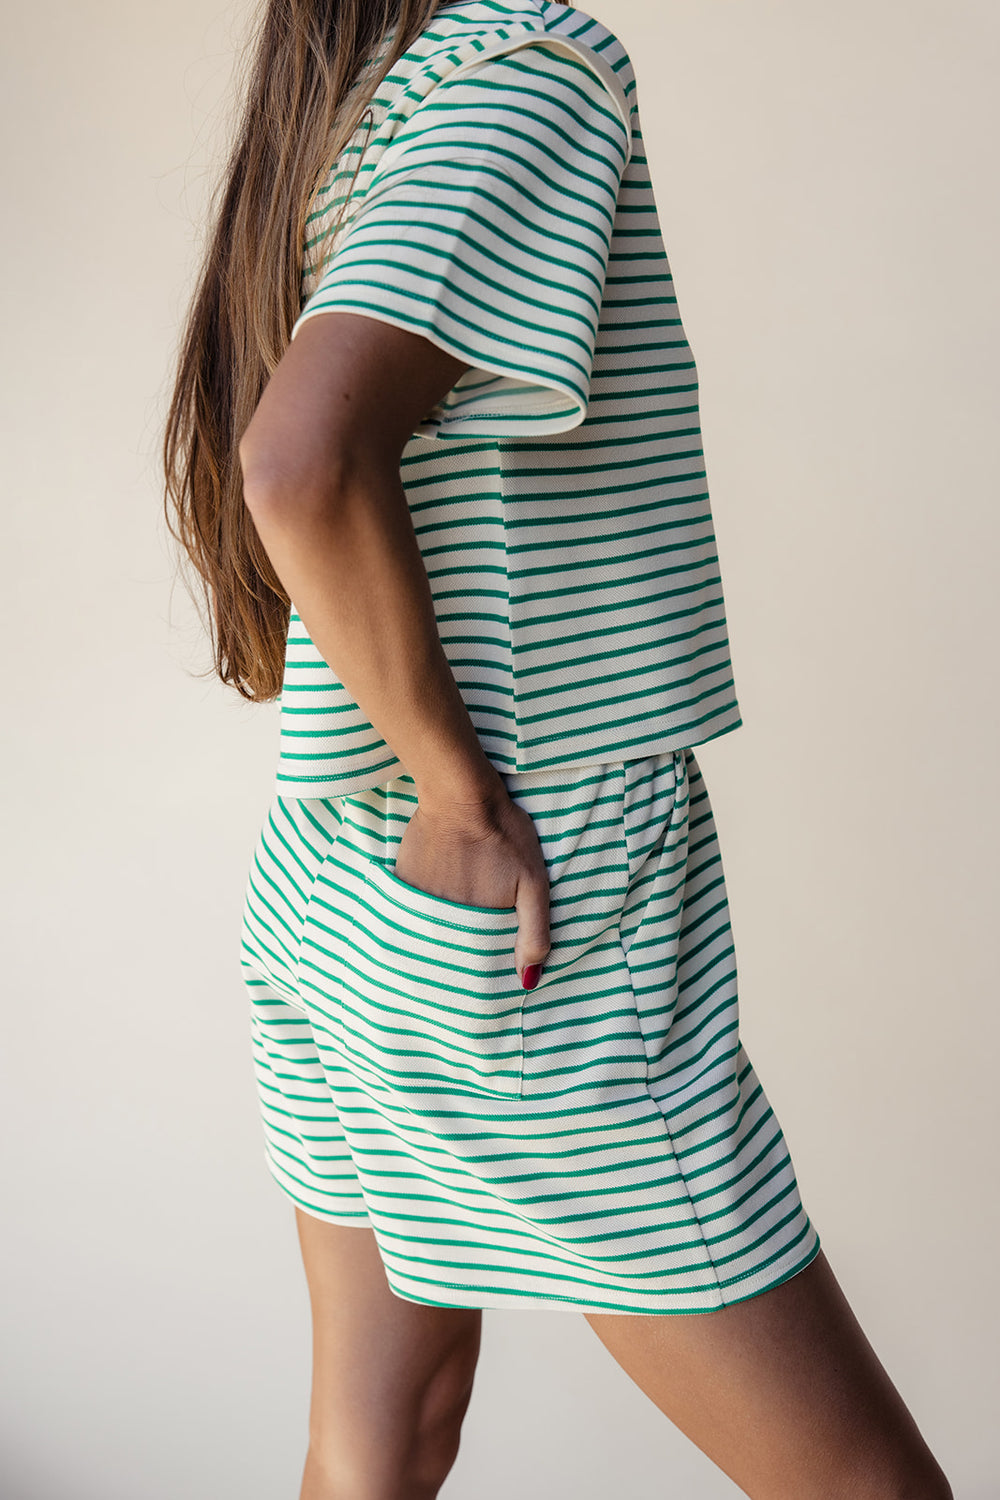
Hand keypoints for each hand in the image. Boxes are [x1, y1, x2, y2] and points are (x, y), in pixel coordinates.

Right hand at [392, 790, 550, 987]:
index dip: (484, 970)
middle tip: (472, 933)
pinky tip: (437, 890)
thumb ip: (534, 932)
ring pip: (429, 932)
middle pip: (450, 951)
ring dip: (440, 932)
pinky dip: (421, 911)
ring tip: (456, 906)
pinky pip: (408, 910)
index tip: (490, 970)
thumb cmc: (504, 835)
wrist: (461, 795)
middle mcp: (439, 922)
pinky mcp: (401, 883)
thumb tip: (528, 981)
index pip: (475, 967)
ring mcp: (416, 902)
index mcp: (472, 927)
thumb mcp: (534, 883)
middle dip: (460, 956)